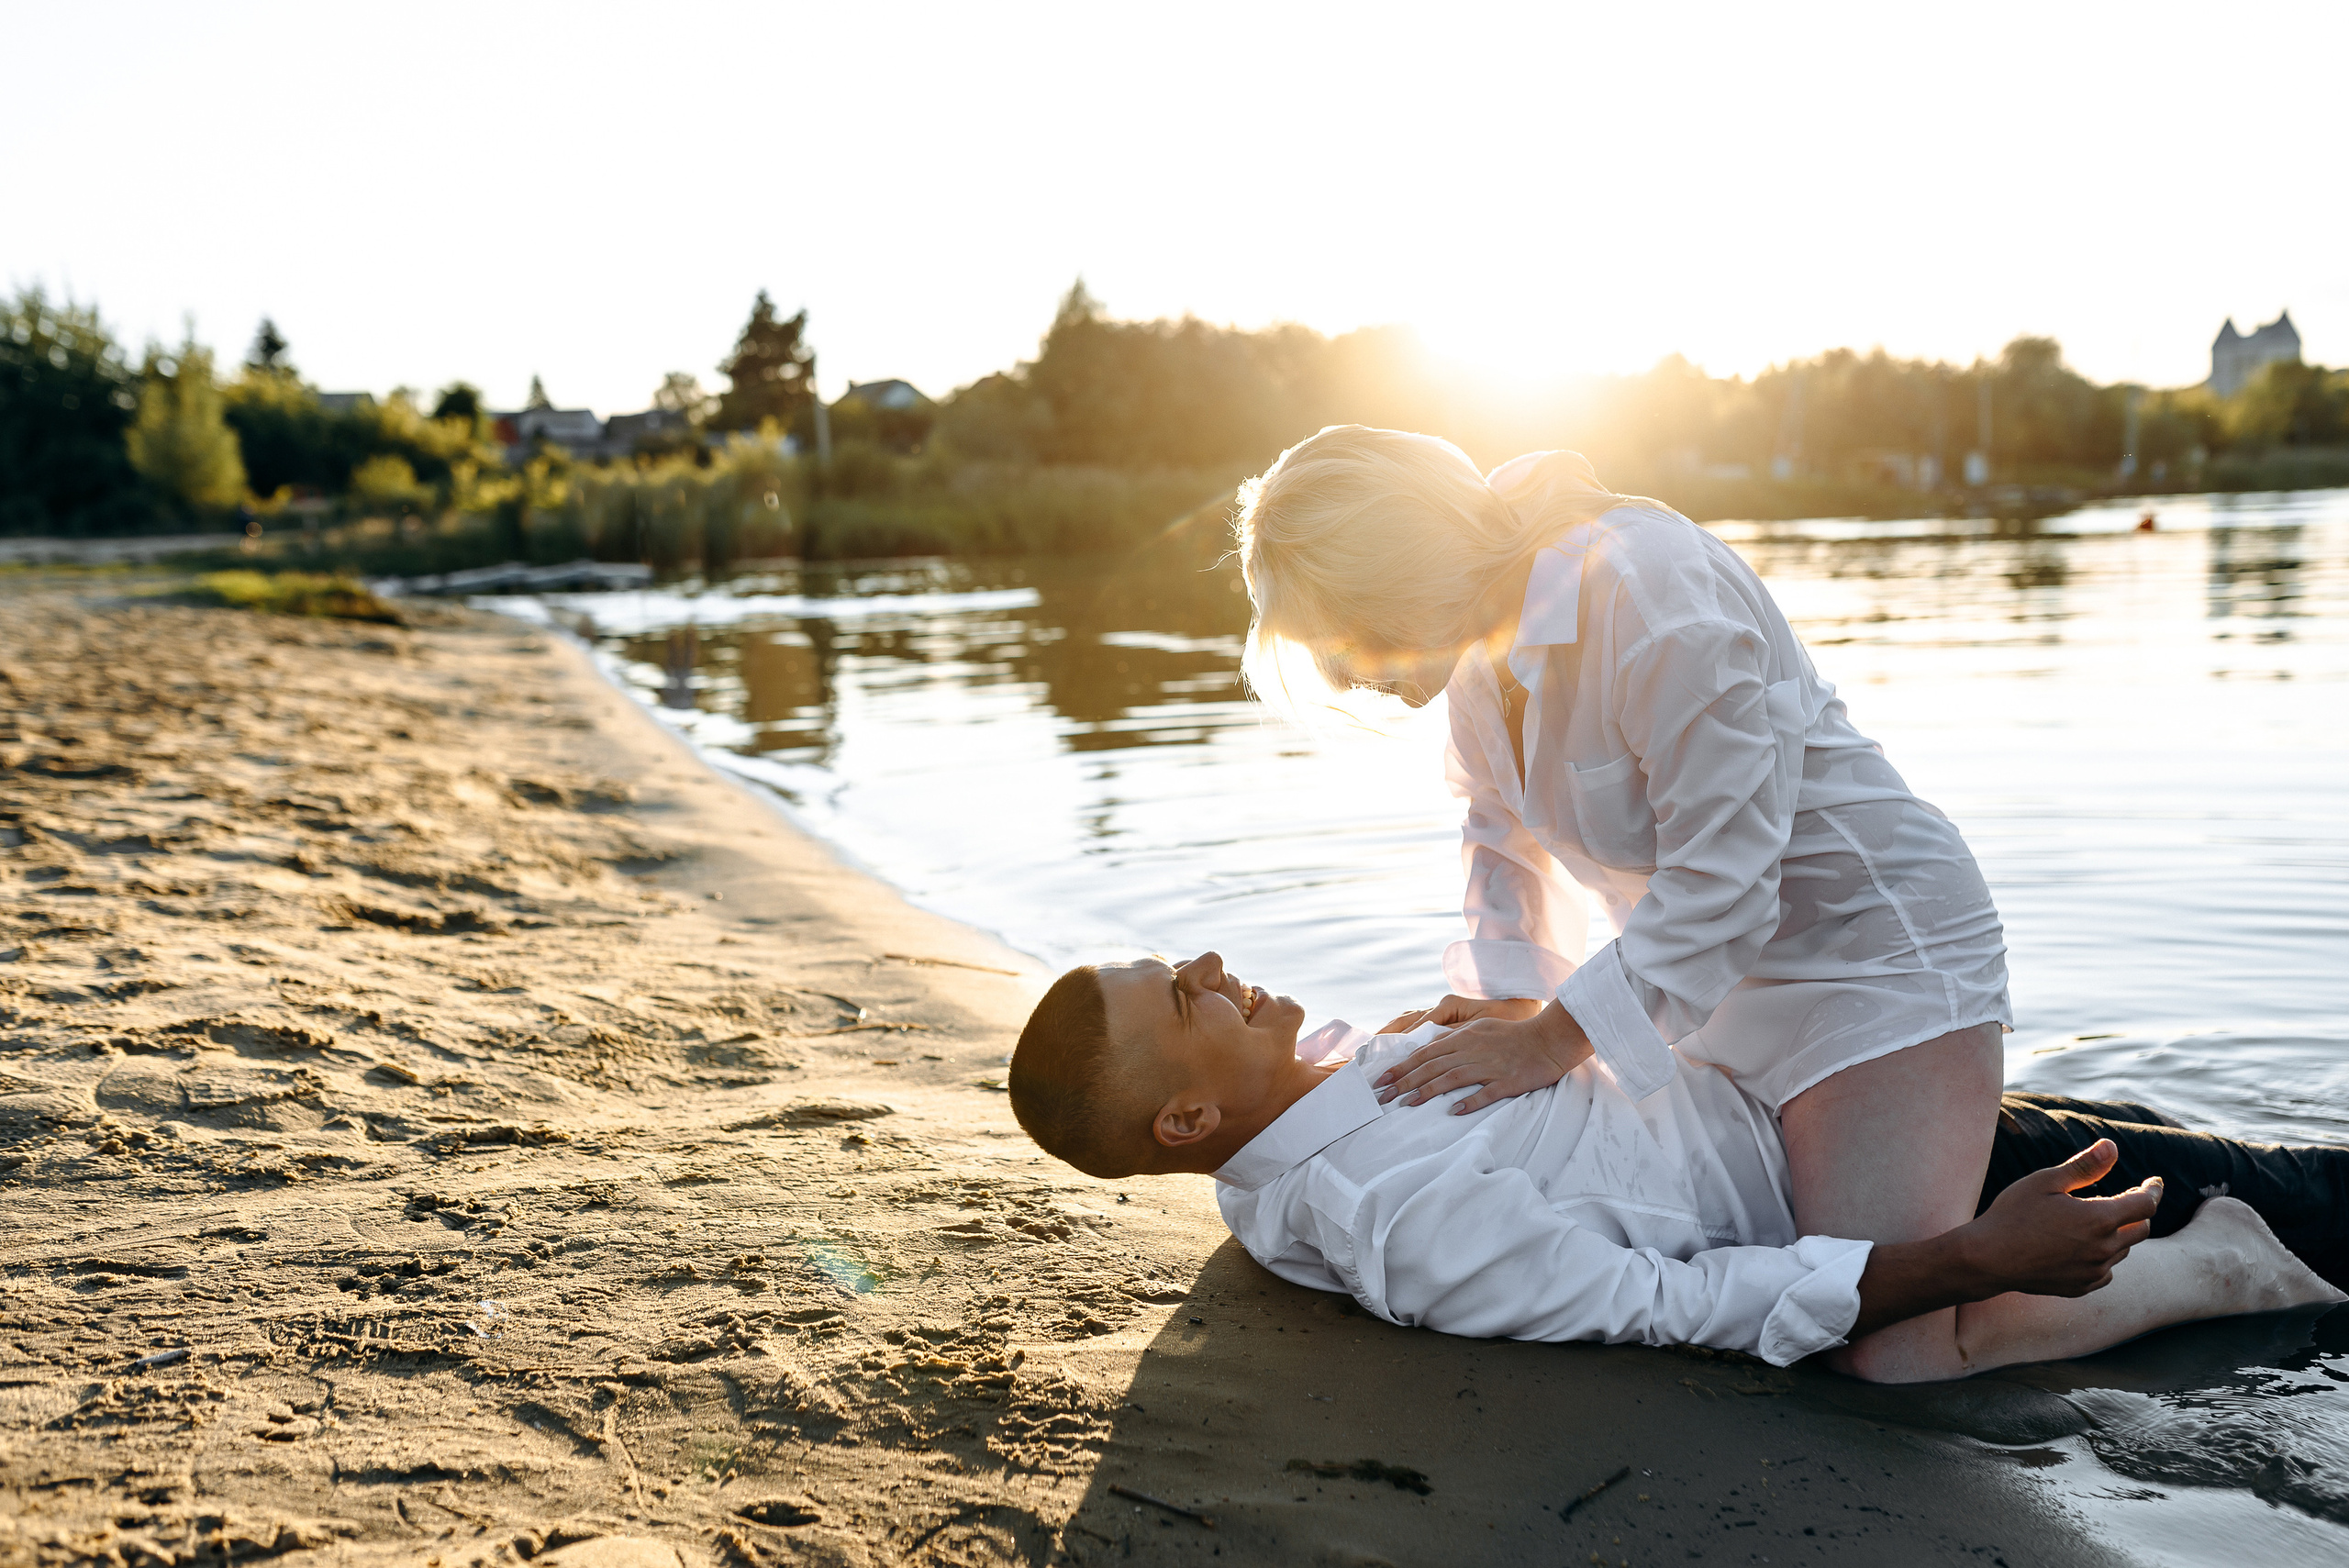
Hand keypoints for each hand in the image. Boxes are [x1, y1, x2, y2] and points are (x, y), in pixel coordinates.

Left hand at [1372, 1001, 1592, 1113]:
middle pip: (1432, 1066)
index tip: (1382, 1080)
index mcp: (1465, 1037)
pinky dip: (1469, 1101)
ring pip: (1452, 1078)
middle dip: (1405, 1081)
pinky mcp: (1508, 1081)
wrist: (1549, 1039)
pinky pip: (1486, 1092)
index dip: (1403, 1066)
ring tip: (1407, 1104)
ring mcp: (1490, 1066)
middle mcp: (1473, 1050)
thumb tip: (1431, 1047)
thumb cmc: (1514, 1034)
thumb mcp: (1481, 1028)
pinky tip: (1453, 1112)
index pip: (1426, 1053)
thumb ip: (1456, 1038)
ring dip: (1427, 1091)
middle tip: (1384, 1096)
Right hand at [1962, 1139, 2160, 1297]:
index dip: (2152, 1190)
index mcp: (2099, 1219)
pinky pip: (2106, 1271)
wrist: (1988, 1258)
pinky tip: (2082, 1247)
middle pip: (2141, 1229)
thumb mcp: (2046, 1181)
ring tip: (2095, 1221)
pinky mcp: (2082, 1287)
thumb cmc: (2013, 1214)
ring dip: (2118, 1234)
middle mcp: (2103, 1249)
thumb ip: (2084, 1166)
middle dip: (2137, 1211)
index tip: (2153, 1182)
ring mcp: (2093, 1272)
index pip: (2145, 1205)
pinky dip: (2103, 1257)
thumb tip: (2112, 1146)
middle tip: (2123, 1198)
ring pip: (2123, 1250)